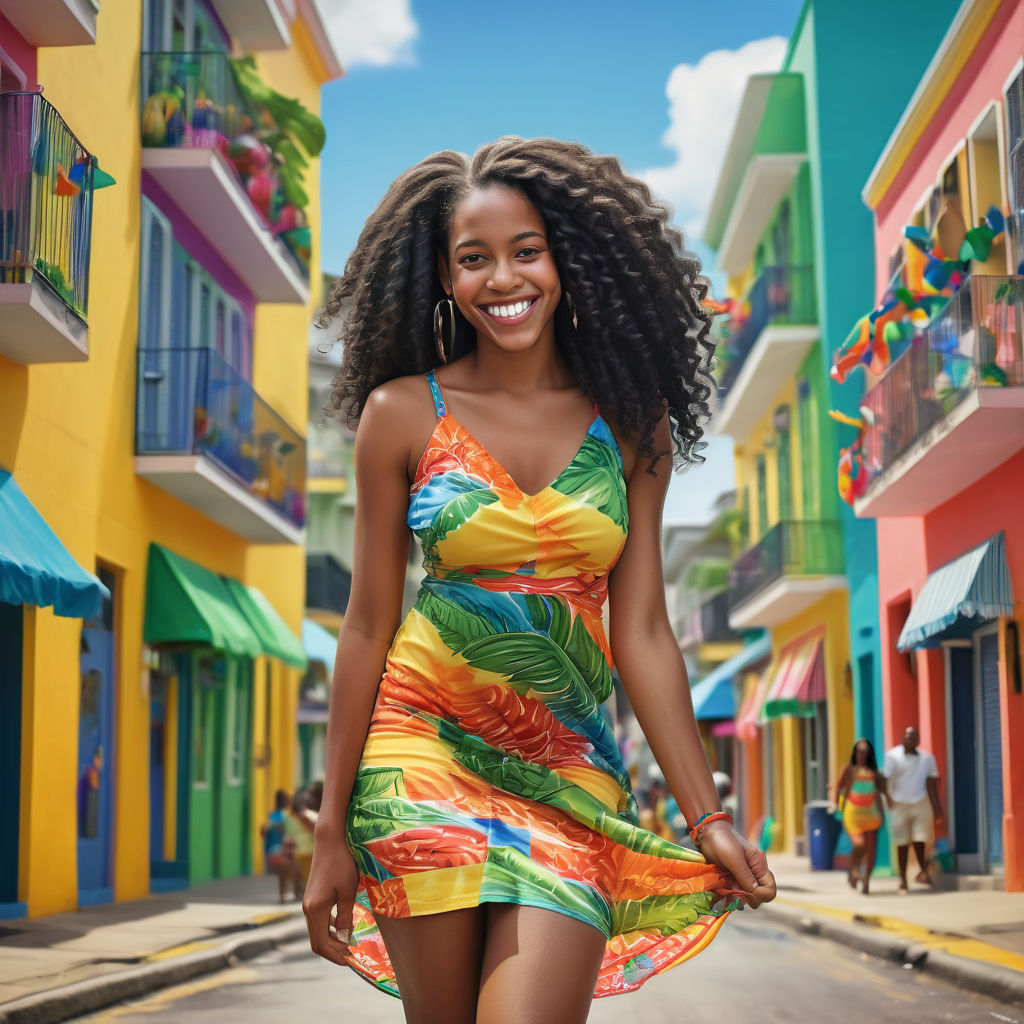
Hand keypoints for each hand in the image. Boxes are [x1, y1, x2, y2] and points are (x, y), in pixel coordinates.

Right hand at [302, 829, 359, 965]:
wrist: (329, 840)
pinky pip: (318, 920)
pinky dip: (329, 929)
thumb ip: (345, 916)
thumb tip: (345, 938)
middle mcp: (307, 909)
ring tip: (349, 945)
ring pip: (317, 932)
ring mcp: (308, 903)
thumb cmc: (342, 863)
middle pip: (316, 941)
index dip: (336, 955)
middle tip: (351, 957)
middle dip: (333, 952)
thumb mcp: (347, 891)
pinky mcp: (311, 898)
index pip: (321, 944)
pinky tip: (342, 927)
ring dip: (331, 941)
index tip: (351, 961)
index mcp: (315, 909)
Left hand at [697, 822, 776, 909]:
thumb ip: (745, 876)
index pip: (770, 890)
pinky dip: (728, 894)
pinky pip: (734, 893)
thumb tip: (754, 893)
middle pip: (759, 896)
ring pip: (746, 897)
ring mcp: (742, 877)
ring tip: (724, 887)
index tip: (745, 891)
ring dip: (735, 896)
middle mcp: (754, 873)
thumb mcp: (734, 858)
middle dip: (747, 897)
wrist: (707, 833)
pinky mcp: (732, 879)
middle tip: (732, 889)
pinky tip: (720, 888)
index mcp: (759, 865)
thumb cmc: (722, 840)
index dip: (760, 895)